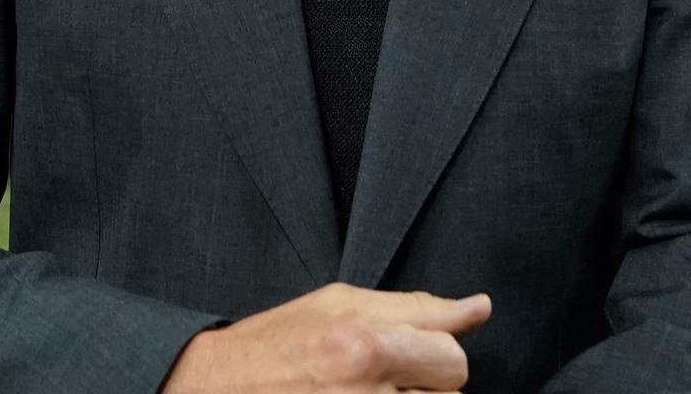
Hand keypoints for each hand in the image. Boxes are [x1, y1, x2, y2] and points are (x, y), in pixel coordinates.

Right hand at [161, 283, 491, 392]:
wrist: (214, 389)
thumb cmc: (274, 344)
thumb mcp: (338, 305)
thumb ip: (412, 309)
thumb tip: (476, 309)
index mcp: (367, 344)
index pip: (451, 355)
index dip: (439, 351)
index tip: (429, 348)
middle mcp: (369, 389)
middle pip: (447, 389)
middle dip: (425, 379)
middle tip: (382, 371)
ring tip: (361, 389)